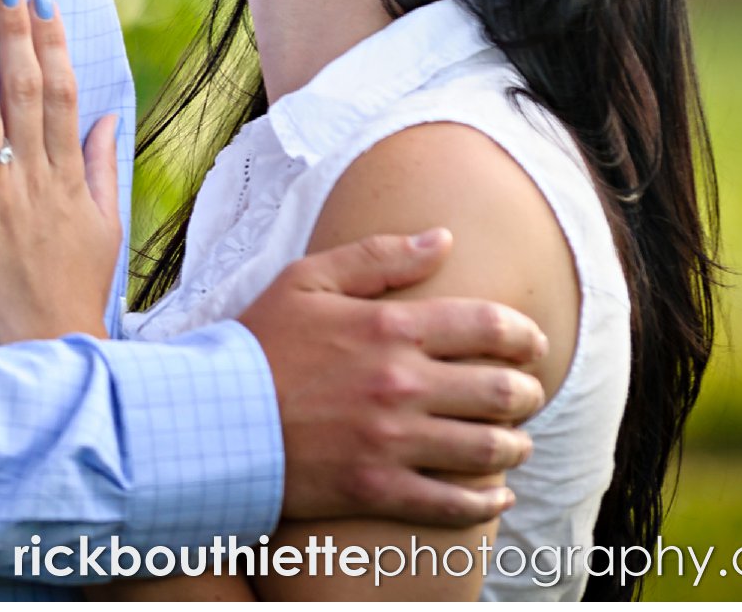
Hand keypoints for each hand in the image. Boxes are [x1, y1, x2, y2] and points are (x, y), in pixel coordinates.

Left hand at [0, 0, 121, 343]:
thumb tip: (103, 116)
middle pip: (25, 94)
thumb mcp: (103, 226)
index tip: (44, 3)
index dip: (54, 46)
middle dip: (13, 37)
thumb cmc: (74, 288)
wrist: (50, 350)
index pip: (63, 95)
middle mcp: (34, 179)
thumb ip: (99, 167)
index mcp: (68, 176)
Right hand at [240, 230, 550, 527]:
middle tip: (524, 395)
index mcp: (389, 328)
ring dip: (515, 446)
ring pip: (490, 449)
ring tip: (512, 442)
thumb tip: (442, 239)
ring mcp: (392, 440)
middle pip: (504, 391)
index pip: (490, 327)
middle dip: (527, 392)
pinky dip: (485, 501)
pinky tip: (494, 494)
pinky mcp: (378, 487)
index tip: (529, 344)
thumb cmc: (258, 344)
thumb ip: (378, 257)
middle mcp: (401, 384)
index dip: (524, 336)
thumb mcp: (307, 281)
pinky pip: (454, 503)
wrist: (212, 416)